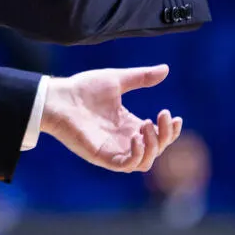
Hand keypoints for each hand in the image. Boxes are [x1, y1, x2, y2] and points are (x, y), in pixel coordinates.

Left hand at [39, 65, 182, 172]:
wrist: (59, 97)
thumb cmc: (83, 88)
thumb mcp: (118, 80)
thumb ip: (141, 77)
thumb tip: (165, 69)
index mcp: (128, 124)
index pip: (157, 136)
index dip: (170, 131)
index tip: (174, 116)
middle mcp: (123, 140)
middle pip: (155, 150)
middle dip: (165, 136)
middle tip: (162, 116)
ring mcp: (113, 150)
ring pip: (144, 162)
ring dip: (153, 147)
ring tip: (147, 126)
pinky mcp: (102, 156)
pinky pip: (125, 165)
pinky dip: (136, 155)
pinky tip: (136, 137)